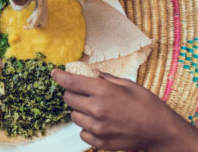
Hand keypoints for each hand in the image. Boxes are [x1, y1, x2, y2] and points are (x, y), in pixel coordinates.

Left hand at [52, 69, 197, 150]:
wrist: (160, 130)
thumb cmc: (146, 104)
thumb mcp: (127, 84)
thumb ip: (105, 78)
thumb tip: (91, 72)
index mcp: (103, 91)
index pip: (72, 82)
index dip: (60, 77)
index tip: (54, 73)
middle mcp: (97, 109)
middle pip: (68, 98)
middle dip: (72, 93)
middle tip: (83, 93)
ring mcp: (97, 128)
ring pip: (74, 116)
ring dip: (80, 110)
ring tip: (95, 109)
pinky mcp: (100, 142)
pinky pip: (82, 133)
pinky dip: (86, 127)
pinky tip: (98, 123)